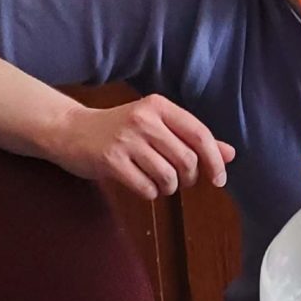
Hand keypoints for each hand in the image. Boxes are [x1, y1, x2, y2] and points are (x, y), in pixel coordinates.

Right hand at [48, 95, 232, 199]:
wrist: (70, 131)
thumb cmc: (119, 130)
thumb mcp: (156, 126)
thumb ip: (192, 139)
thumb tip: (230, 154)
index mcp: (159, 106)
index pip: (200, 135)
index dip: (214, 161)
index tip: (218, 180)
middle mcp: (144, 119)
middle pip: (186, 160)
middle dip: (188, 178)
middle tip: (178, 180)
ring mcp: (126, 140)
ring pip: (168, 177)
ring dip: (168, 188)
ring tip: (157, 182)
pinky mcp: (110, 160)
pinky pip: (146, 188)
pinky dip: (150, 193)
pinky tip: (141, 184)